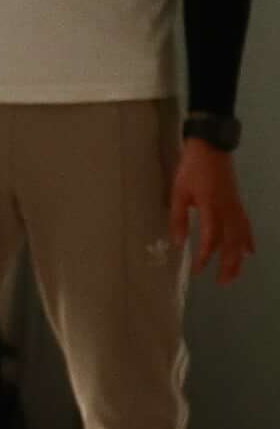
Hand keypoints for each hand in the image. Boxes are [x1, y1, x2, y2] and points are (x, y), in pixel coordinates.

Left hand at [169, 137, 253, 284]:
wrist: (211, 146)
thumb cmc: (191, 168)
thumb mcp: (178, 193)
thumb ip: (178, 218)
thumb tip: (178, 244)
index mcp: (211, 206)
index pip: (211, 238)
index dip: (205, 256)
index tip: (197, 271)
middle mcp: (227, 209)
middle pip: (231, 241)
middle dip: (228, 264)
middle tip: (222, 283)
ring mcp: (235, 205)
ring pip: (240, 236)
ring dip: (238, 257)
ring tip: (235, 275)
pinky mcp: (237, 202)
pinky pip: (245, 225)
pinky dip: (248, 240)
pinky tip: (249, 252)